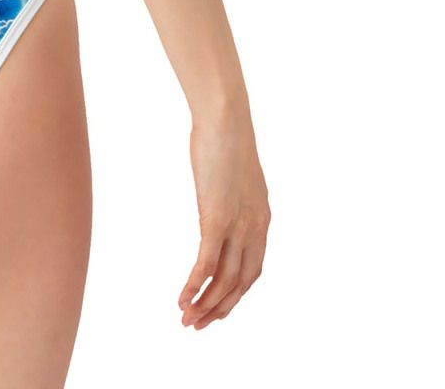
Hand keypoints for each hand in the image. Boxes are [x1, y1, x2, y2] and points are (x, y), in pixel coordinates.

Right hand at [179, 117, 269, 327]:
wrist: (226, 120)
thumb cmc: (224, 137)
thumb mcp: (232, 175)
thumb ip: (229, 196)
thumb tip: (217, 199)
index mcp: (261, 220)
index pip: (252, 271)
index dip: (234, 294)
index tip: (215, 308)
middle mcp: (254, 229)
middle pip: (241, 283)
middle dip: (219, 308)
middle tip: (198, 325)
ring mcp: (237, 225)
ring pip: (225, 279)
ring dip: (206, 303)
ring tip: (187, 319)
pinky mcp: (217, 218)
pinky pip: (207, 262)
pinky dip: (196, 285)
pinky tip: (183, 298)